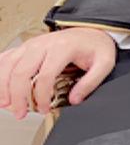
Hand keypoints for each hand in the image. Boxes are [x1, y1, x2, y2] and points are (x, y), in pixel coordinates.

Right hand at [0, 27, 115, 118]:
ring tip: (5, 104)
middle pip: (21, 71)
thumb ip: (91, 82)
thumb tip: (75, 100)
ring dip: (3, 86)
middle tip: (20, 113)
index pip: (45, 75)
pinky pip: (6, 58)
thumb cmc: (95, 46)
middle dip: (17, 96)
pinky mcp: (25, 46)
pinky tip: (1, 86)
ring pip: (8, 64)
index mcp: (63, 48)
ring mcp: (32, 44)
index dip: (42, 96)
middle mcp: (43, 44)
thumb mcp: (104, 63)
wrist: (91, 31)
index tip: (45, 109)